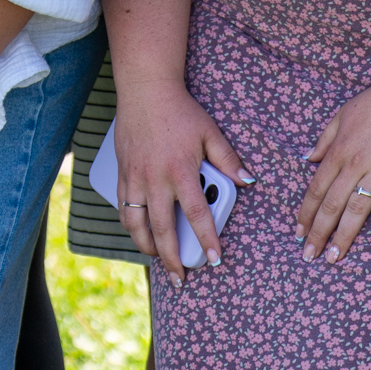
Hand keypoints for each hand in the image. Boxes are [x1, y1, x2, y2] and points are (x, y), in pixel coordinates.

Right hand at [111, 77, 247, 283]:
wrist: (145, 90)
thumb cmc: (181, 111)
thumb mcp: (210, 133)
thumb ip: (229, 160)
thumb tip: (248, 181)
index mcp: (180, 171)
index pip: (196, 215)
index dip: (207, 240)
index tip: (215, 260)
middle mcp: (155, 179)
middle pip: (162, 229)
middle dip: (172, 258)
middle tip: (181, 279)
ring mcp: (135, 178)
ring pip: (136, 224)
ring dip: (147, 247)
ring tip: (158, 260)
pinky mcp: (122, 173)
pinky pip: (123, 207)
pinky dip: (131, 225)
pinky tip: (139, 232)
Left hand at [296, 72, 370, 261]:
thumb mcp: (342, 114)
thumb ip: (325, 139)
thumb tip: (308, 159)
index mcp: (338, 151)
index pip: (316, 189)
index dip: (306, 214)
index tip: (298, 233)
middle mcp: (355, 163)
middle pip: (332, 204)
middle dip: (319, 233)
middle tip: (310, 256)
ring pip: (357, 209)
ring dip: (344, 235)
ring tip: (335, 257)